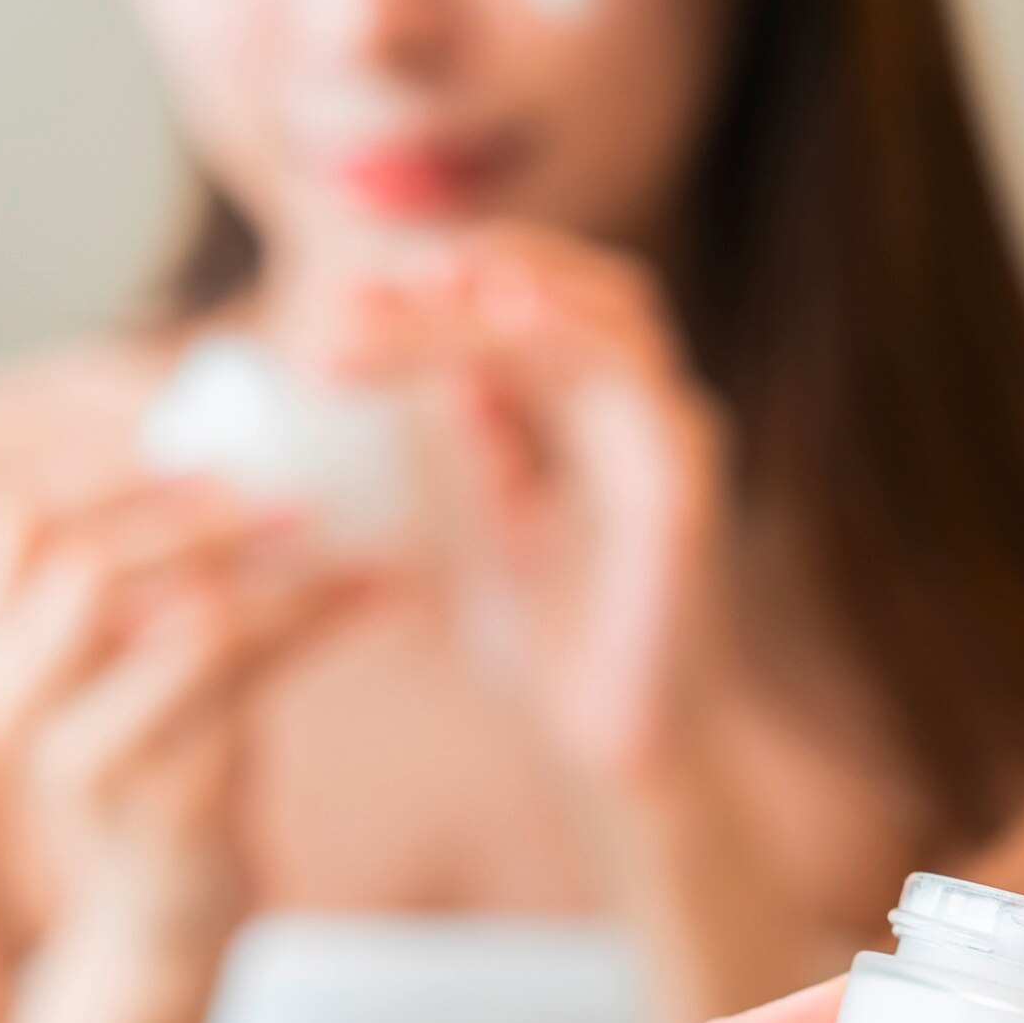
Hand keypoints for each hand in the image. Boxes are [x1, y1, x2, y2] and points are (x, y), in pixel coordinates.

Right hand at [0, 473, 376, 938]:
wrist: (159, 919)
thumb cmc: (159, 768)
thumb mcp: (123, 673)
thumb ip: (143, 589)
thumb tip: (240, 469)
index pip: (19, 521)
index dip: (115, 475)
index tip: (209, 454)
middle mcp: (9, 702)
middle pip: (92, 564)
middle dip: (202, 515)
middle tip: (295, 494)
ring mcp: (82, 757)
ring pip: (189, 623)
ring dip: (287, 573)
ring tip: (356, 541)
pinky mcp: (166, 798)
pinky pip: (252, 686)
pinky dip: (321, 624)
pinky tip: (378, 594)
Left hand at [328, 222, 735, 785]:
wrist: (621, 756)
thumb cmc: (562, 656)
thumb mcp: (492, 523)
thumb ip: (475, 440)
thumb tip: (427, 352)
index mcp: (601, 424)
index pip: (528, 313)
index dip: (441, 288)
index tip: (339, 303)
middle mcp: (649, 420)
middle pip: (571, 289)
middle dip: (469, 266)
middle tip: (361, 284)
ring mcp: (677, 448)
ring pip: (603, 315)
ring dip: (503, 288)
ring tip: (414, 287)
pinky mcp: (684, 490)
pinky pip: (634, 380)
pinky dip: (569, 332)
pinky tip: (497, 318)